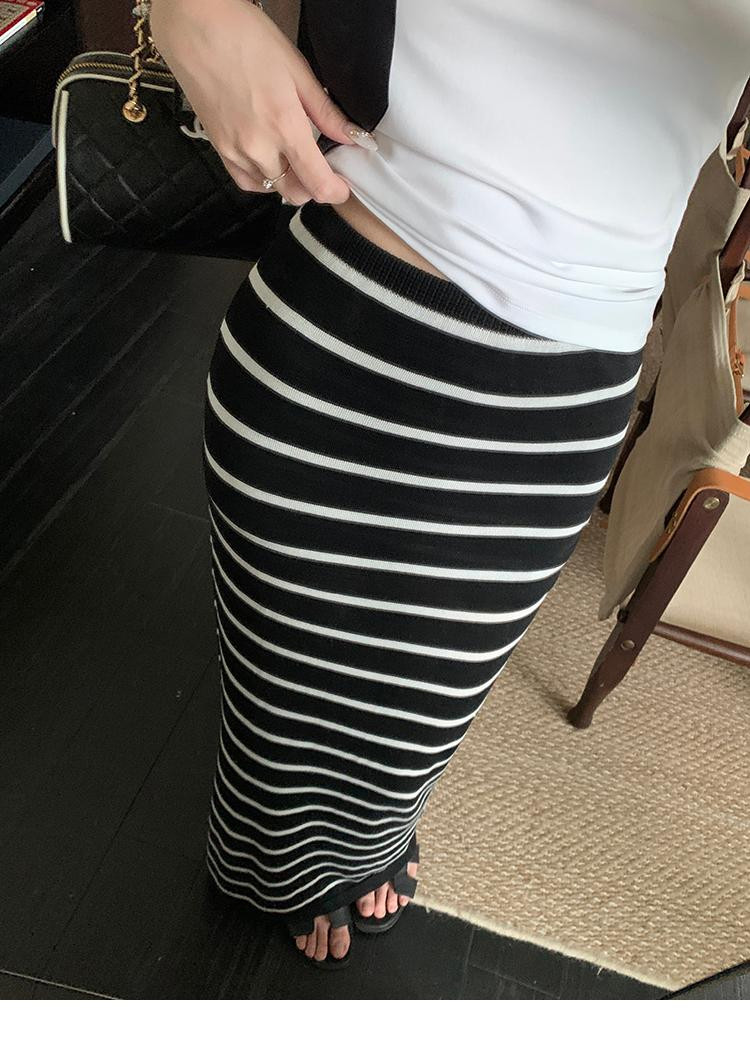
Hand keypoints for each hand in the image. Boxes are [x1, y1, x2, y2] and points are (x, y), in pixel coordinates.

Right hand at [149, 0, 373, 204]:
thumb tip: (355, 138)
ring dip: (289, 183)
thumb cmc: (244, 38)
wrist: (194, 28)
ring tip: (296, 160)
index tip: (342, 186)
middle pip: (295, 192)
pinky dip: (264, 181)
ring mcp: (236, 151)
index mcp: (284, 127)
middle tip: (323, 169)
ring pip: (272, 189)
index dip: (336, 192)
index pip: (317, 184)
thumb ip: (326, 112)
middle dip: (314, 188)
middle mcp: (259, 147)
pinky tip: (271, 163)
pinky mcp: (219, 149)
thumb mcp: (297, 70)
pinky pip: (247, 182)